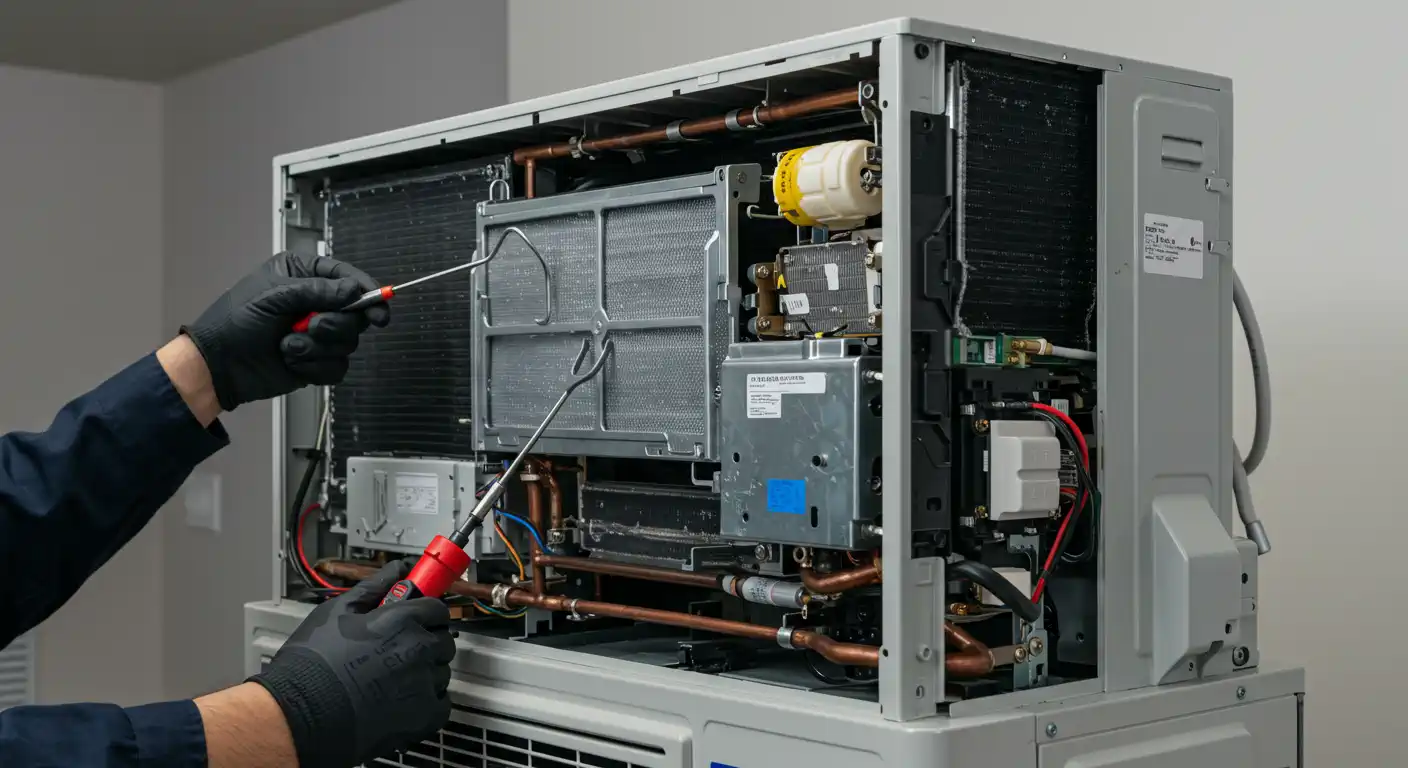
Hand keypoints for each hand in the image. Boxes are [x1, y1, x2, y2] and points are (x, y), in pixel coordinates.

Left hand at [181, 252, 390, 410]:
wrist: (219, 366)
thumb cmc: (235, 322)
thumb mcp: (273, 296)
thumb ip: (318, 291)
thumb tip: (354, 291)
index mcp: (303, 275)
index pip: (346, 276)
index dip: (365, 289)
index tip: (377, 304)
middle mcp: (315, 302)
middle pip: (355, 313)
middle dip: (335, 324)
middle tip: (313, 327)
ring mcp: (317, 333)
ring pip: (348, 342)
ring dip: (318, 347)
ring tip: (289, 346)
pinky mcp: (317, 360)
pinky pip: (337, 367)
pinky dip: (315, 367)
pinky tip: (291, 361)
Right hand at [248, 560, 454, 767]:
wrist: (299, 711)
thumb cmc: (312, 662)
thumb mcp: (336, 612)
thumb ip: (372, 588)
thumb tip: (396, 570)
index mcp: (402, 619)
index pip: (436, 609)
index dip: (425, 614)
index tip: (416, 620)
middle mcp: (419, 648)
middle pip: (443, 639)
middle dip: (426, 642)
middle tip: (398, 652)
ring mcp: (424, 683)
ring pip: (441, 672)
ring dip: (425, 673)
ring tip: (392, 680)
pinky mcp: (424, 715)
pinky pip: (441, 704)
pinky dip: (427, 703)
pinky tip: (400, 701)